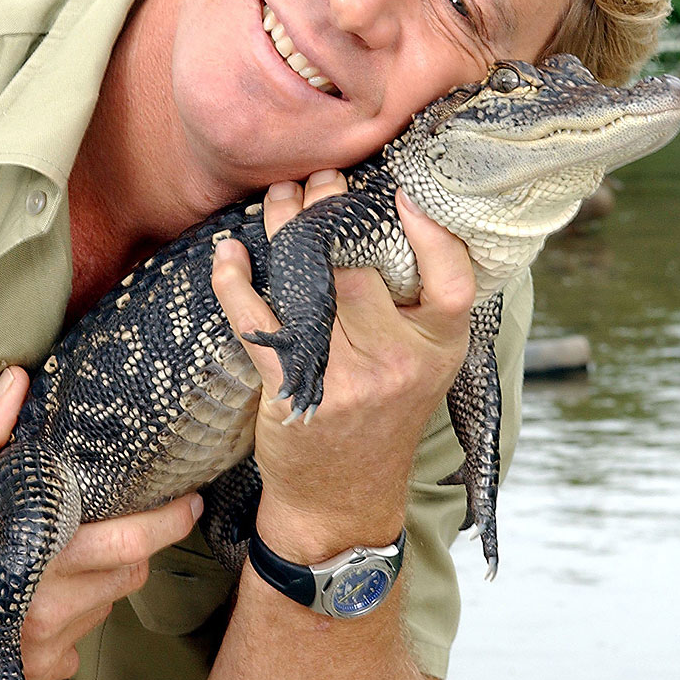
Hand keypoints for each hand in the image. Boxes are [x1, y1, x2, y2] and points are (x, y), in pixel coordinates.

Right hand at [0, 369, 202, 679]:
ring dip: (113, 573)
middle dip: (151, 539)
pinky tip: (64, 587)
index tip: (190, 499)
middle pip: (132, 570)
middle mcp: (45, 608)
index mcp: (34, 559)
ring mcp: (44, 644)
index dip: (166, 522)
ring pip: (113, 600)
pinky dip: (84, 609)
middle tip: (167, 511)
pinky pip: (85, 636)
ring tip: (93, 544)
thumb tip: (16, 383)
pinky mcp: (39, 667)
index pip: (126, 544)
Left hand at [211, 170, 474, 558]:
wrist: (344, 500)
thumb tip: (393, 224)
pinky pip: (258, 322)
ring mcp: (345, 377)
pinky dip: (234, 282)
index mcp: (439, 349)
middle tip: (317, 180)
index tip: (398, 192)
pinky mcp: (293, 388)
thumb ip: (418, 310)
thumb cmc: (384, 418)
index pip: (452, 280)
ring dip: (282, 230)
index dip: (431, 232)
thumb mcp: (424, 367)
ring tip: (277, 197)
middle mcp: (398, 361)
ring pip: (307, 283)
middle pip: (359, 268)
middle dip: (330, 212)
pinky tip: (227, 252)